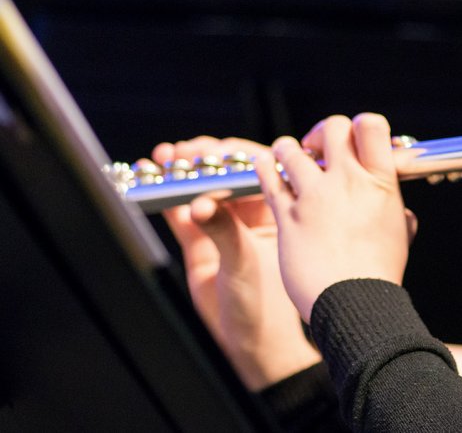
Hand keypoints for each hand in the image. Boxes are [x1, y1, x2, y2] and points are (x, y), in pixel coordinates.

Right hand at [153, 137, 321, 389]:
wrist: (252, 341)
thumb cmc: (267, 303)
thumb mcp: (246, 263)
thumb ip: (224, 231)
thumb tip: (200, 203)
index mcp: (278, 210)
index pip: (257, 170)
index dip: (234, 156)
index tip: (213, 151)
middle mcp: (252, 213)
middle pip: (226, 174)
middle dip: (204, 160)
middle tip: (183, 153)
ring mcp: (226, 225)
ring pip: (202, 188)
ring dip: (182, 172)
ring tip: (163, 159)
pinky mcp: (201, 242)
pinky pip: (182, 211)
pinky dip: (167, 195)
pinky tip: (151, 179)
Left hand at [260, 113, 418, 322]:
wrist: (356, 304)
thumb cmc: (380, 274)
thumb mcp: (400, 235)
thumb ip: (397, 214)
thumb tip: (404, 213)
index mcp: (381, 183)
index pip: (371, 125)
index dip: (360, 126)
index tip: (351, 142)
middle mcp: (348, 182)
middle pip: (332, 128)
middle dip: (321, 133)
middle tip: (316, 149)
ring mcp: (315, 197)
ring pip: (293, 150)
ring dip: (289, 150)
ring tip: (287, 157)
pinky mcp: (288, 216)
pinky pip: (270, 179)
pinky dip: (265, 167)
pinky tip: (264, 165)